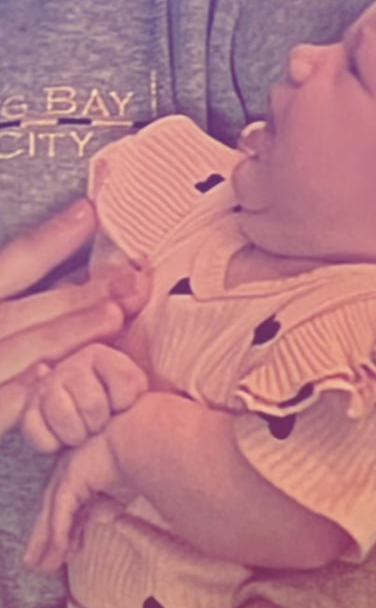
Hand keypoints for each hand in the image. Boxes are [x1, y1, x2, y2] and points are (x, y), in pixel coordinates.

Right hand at [0, 199, 148, 437]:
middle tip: (130, 280)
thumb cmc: (0, 356)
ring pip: (13, 351)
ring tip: (112, 318)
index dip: (46, 241)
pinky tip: (45, 376)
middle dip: (77, 294)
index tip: (89, 213)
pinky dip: (15, 393)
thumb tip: (64, 296)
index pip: (9, 268)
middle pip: (20, 310)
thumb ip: (16, 299)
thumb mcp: (5, 320)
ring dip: (61, 334)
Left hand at [24, 427, 133, 570]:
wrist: (145, 439)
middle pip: (55, 510)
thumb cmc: (142, 456)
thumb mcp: (124, 486)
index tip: (70, 551)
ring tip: (42, 564)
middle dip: (47, 538)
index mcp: (85, 469)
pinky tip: (58, 551)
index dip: (68, 530)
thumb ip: (112, 501)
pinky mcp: (70, 479)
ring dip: (47, 541)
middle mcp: (71, 470)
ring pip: (52, 514)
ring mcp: (68, 472)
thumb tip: (105, 518)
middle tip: (41, 562)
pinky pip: (62, 513)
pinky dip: (59, 534)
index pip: (72, 505)